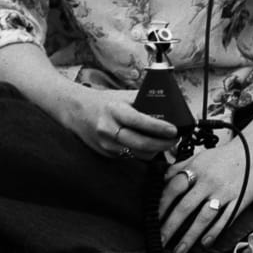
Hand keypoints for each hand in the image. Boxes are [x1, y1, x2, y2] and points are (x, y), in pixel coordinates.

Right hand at [60, 88, 179, 159]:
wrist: (77, 111)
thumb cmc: (104, 102)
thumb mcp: (123, 96)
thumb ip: (143, 101)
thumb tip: (168, 107)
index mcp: (115, 110)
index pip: (140, 121)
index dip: (159, 128)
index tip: (174, 130)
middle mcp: (109, 129)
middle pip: (140, 143)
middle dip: (162, 144)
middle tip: (175, 140)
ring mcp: (106, 144)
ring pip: (137, 153)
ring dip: (155, 151)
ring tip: (166, 143)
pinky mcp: (106, 154)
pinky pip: (129, 156)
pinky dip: (142, 152)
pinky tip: (150, 146)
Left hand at [158, 138, 252, 252]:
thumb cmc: (225, 155)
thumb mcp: (200, 156)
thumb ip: (181, 167)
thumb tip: (162, 179)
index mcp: (197, 168)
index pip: (173, 188)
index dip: (162, 205)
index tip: (153, 220)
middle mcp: (209, 181)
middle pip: (185, 207)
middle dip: (171, 226)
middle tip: (161, 240)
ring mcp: (224, 192)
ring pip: (203, 217)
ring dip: (190, 236)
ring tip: (180, 250)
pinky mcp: (239, 201)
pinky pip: (225, 220)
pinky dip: (214, 232)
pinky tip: (204, 242)